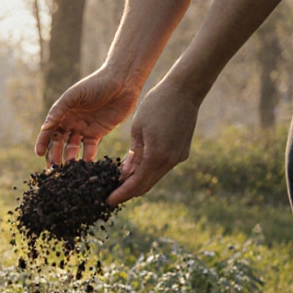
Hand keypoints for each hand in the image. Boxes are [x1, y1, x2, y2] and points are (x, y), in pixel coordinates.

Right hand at [35, 68, 141, 165]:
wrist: (122, 81)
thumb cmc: (96, 83)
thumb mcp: (74, 94)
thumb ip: (59, 110)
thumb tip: (45, 128)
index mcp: (62, 112)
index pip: (49, 131)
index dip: (42, 142)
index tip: (39, 154)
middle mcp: (71, 122)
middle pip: (59, 143)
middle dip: (55, 155)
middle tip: (54, 168)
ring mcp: (84, 129)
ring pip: (73, 148)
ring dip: (70, 159)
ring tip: (70, 169)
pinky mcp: (98, 133)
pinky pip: (90, 148)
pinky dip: (88, 157)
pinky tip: (87, 165)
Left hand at [107, 78, 199, 205]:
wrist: (184, 91)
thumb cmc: (156, 105)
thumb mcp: (138, 129)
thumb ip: (133, 155)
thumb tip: (124, 175)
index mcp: (157, 155)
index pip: (136, 183)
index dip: (121, 194)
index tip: (108, 202)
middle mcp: (170, 160)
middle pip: (146, 185)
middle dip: (128, 193)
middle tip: (111, 197)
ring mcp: (178, 157)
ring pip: (154, 177)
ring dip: (138, 182)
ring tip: (119, 185)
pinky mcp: (182, 152)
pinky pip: (162, 167)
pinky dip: (148, 171)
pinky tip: (135, 170)